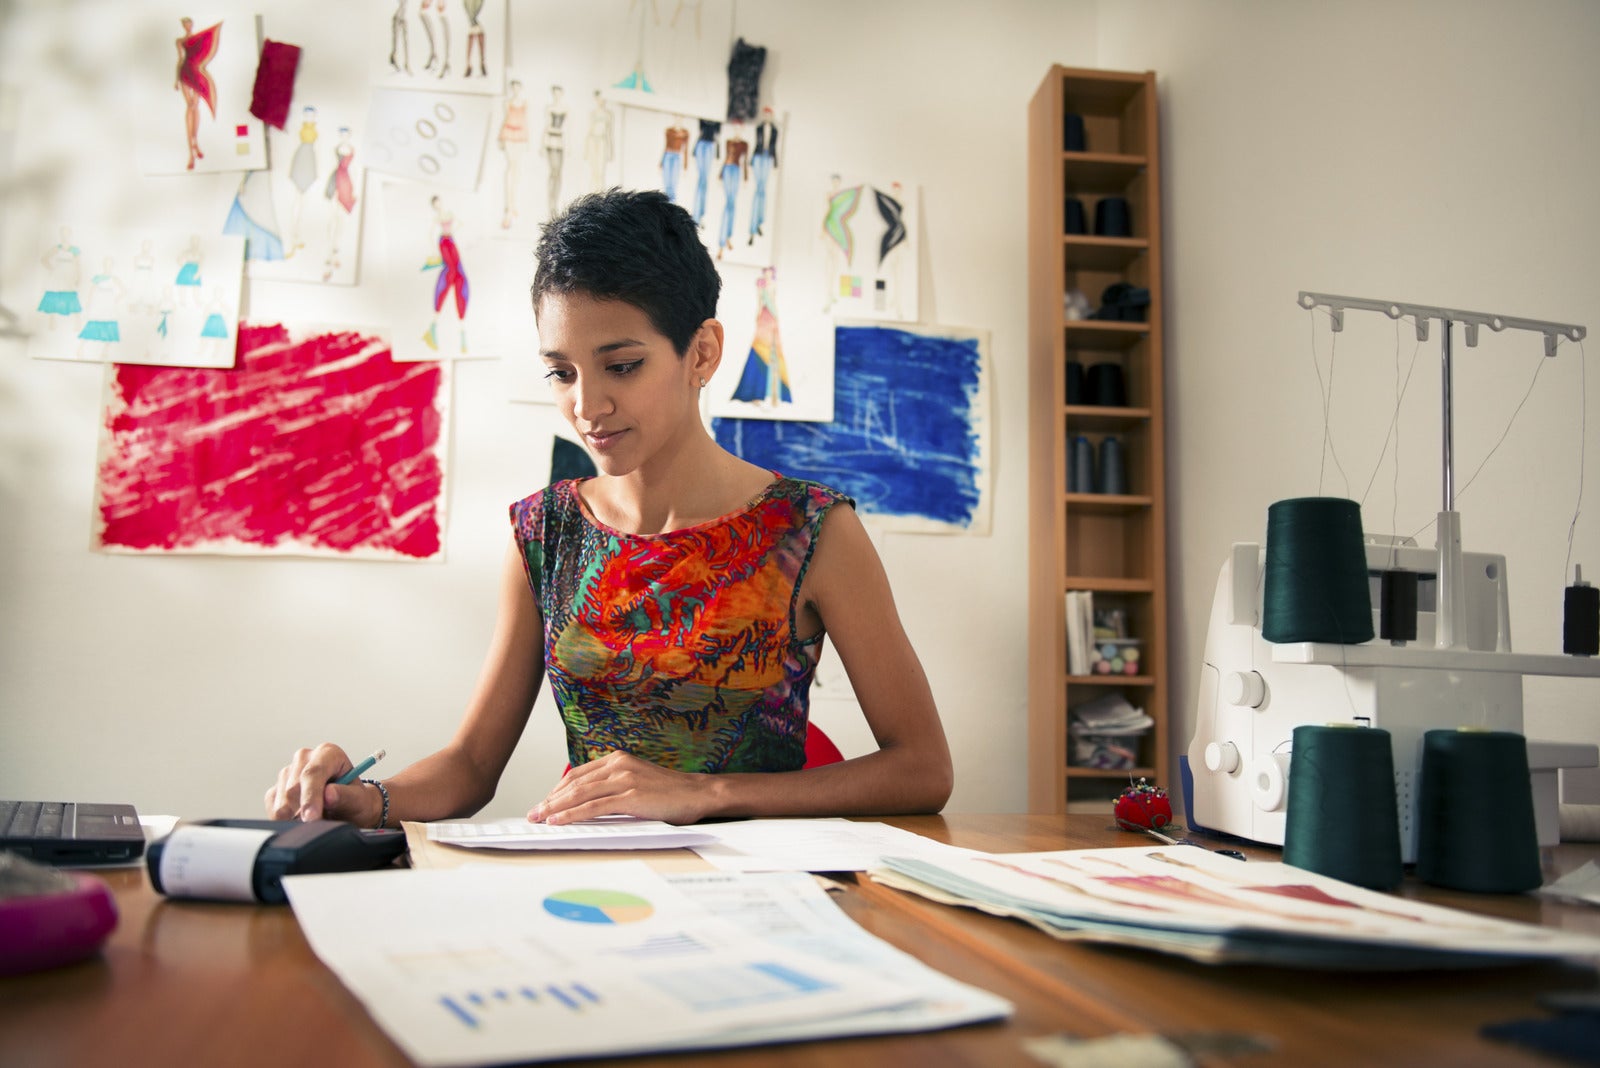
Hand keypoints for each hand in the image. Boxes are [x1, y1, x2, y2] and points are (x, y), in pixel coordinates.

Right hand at [263, 743, 378, 824]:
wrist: (348, 809)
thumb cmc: (356, 801)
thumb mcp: (360, 800)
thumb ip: (346, 796)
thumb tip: (329, 794)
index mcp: (328, 753)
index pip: (312, 773)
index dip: (310, 796)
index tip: (311, 817)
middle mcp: (305, 759)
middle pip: (293, 789)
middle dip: (303, 812)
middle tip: (318, 825)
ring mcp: (288, 773)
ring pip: (281, 801)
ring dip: (295, 818)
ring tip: (316, 819)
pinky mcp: (277, 789)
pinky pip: (273, 808)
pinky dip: (285, 820)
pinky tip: (302, 819)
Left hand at [528, 751, 714, 825]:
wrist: (698, 793)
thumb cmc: (670, 793)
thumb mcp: (637, 782)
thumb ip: (614, 787)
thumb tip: (588, 803)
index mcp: (618, 760)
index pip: (578, 774)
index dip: (557, 790)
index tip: (544, 803)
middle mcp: (618, 765)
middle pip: (574, 783)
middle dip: (550, 800)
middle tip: (533, 813)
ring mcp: (624, 779)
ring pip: (580, 794)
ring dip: (555, 808)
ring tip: (539, 818)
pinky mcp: (631, 796)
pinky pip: (594, 806)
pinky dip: (572, 814)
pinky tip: (559, 821)